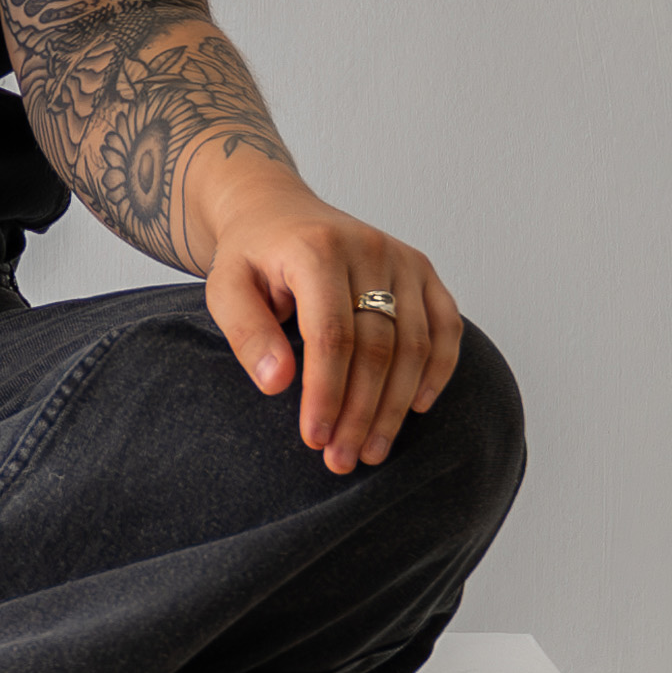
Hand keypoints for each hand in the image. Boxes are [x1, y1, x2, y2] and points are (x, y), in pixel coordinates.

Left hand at [188, 153, 461, 473]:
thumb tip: (277, 384)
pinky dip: (438, 370)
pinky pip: (446, 325)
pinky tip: (416, 409)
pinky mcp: (423, 269)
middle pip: (377, 345)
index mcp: (317, 250)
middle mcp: (368, 248)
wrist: (277, 212)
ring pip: (415, 344)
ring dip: (396, 405)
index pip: (331, 334)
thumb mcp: (225, 288)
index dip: (326, 392)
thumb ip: (247, 333)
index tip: (315, 439)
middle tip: (343, 460)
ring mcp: (402, 258)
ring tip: (372, 450)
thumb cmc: (251, 258)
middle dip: (361, 411)